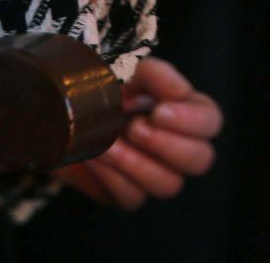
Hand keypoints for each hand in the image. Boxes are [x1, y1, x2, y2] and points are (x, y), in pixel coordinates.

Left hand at [58, 57, 220, 209]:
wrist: (59, 114)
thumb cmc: (102, 88)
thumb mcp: (129, 72)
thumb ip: (157, 76)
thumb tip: (180, 91)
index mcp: (184, 112)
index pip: (210, 121)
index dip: (191, 121)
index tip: (159, 111)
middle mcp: (176, 147)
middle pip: (199, 160)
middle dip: (168, 145)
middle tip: (136, 128)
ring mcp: (153, 174)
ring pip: (168, 184)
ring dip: (137, 163)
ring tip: (109, 143)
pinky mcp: (127, 193)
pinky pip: (132, 197)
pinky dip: (113, 176)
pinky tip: (97, 156)